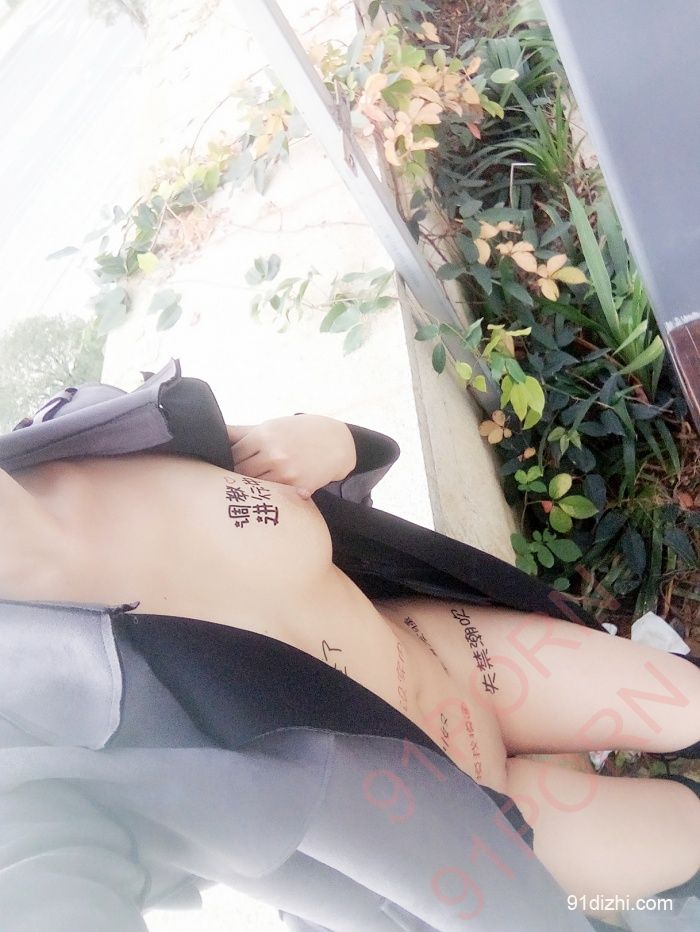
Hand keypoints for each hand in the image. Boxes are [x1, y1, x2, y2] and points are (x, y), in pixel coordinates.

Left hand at [227, 415, 356, 497]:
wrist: (337, 442)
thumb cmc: (299, 432)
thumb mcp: (271, 425)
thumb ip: (241, 432)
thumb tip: (214, 432)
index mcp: (263, 436)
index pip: (232, 455)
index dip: (228, 461)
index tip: (229, 465)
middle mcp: (273, 454)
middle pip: (241, 473)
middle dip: (237, 477)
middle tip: (236, 480)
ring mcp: (286, 473)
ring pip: (256, 487)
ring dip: (252, 488)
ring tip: (252, 487)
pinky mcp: (299, 487)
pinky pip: (275, 496)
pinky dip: (270, 495)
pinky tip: (270, 492)